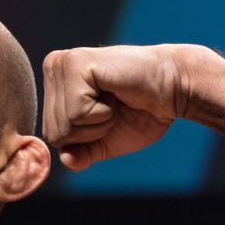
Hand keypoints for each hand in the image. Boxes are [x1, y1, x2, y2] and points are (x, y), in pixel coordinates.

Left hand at [41, 44, 190, 170]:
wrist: (174, 90)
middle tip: (113, 106)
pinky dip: (101, 114)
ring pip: (63, 126)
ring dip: (98, 122)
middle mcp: (53, 68)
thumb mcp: (103, 142)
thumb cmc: (141, 112)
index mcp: (55, 85)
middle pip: (54, 133)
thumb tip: (66, 160)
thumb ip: (80, 153)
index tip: (108, 113)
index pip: (51, 136)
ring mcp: (62, 63)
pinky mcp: (75, 64)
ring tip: (114, 100)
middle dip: (90, 132)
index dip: (84, 138)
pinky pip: (76, 114)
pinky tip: (114, 93)